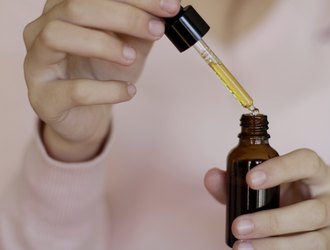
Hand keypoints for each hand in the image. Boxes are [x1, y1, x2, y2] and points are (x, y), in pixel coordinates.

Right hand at [23, 0, 179, 161]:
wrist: (86, 114)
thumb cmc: (104, 73)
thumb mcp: (128, 44)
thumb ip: (142, 27)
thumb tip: (167, 9)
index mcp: (63, 10)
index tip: (169, 7)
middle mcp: (41, 29)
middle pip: (75, 7)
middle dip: (124, 16)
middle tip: (157, 30)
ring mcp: (36, 64)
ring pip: (57, 36)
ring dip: (103, 44)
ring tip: (131, 58)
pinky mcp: (44, 98)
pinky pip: (73, 90)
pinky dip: (107, 90)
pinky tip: (128, 91)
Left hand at [204, 149, 329, 249]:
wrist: (301, 216)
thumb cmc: (280, 193)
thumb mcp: (261, 184)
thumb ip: (234, 181)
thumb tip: (211, 177)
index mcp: (316, 171)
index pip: (306, 162)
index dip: (280, 170)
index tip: (250, 181)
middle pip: (313, 211)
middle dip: (273, 221)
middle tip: (238, 226)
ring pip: (314, 240)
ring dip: (275, 246)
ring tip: (242, 246)